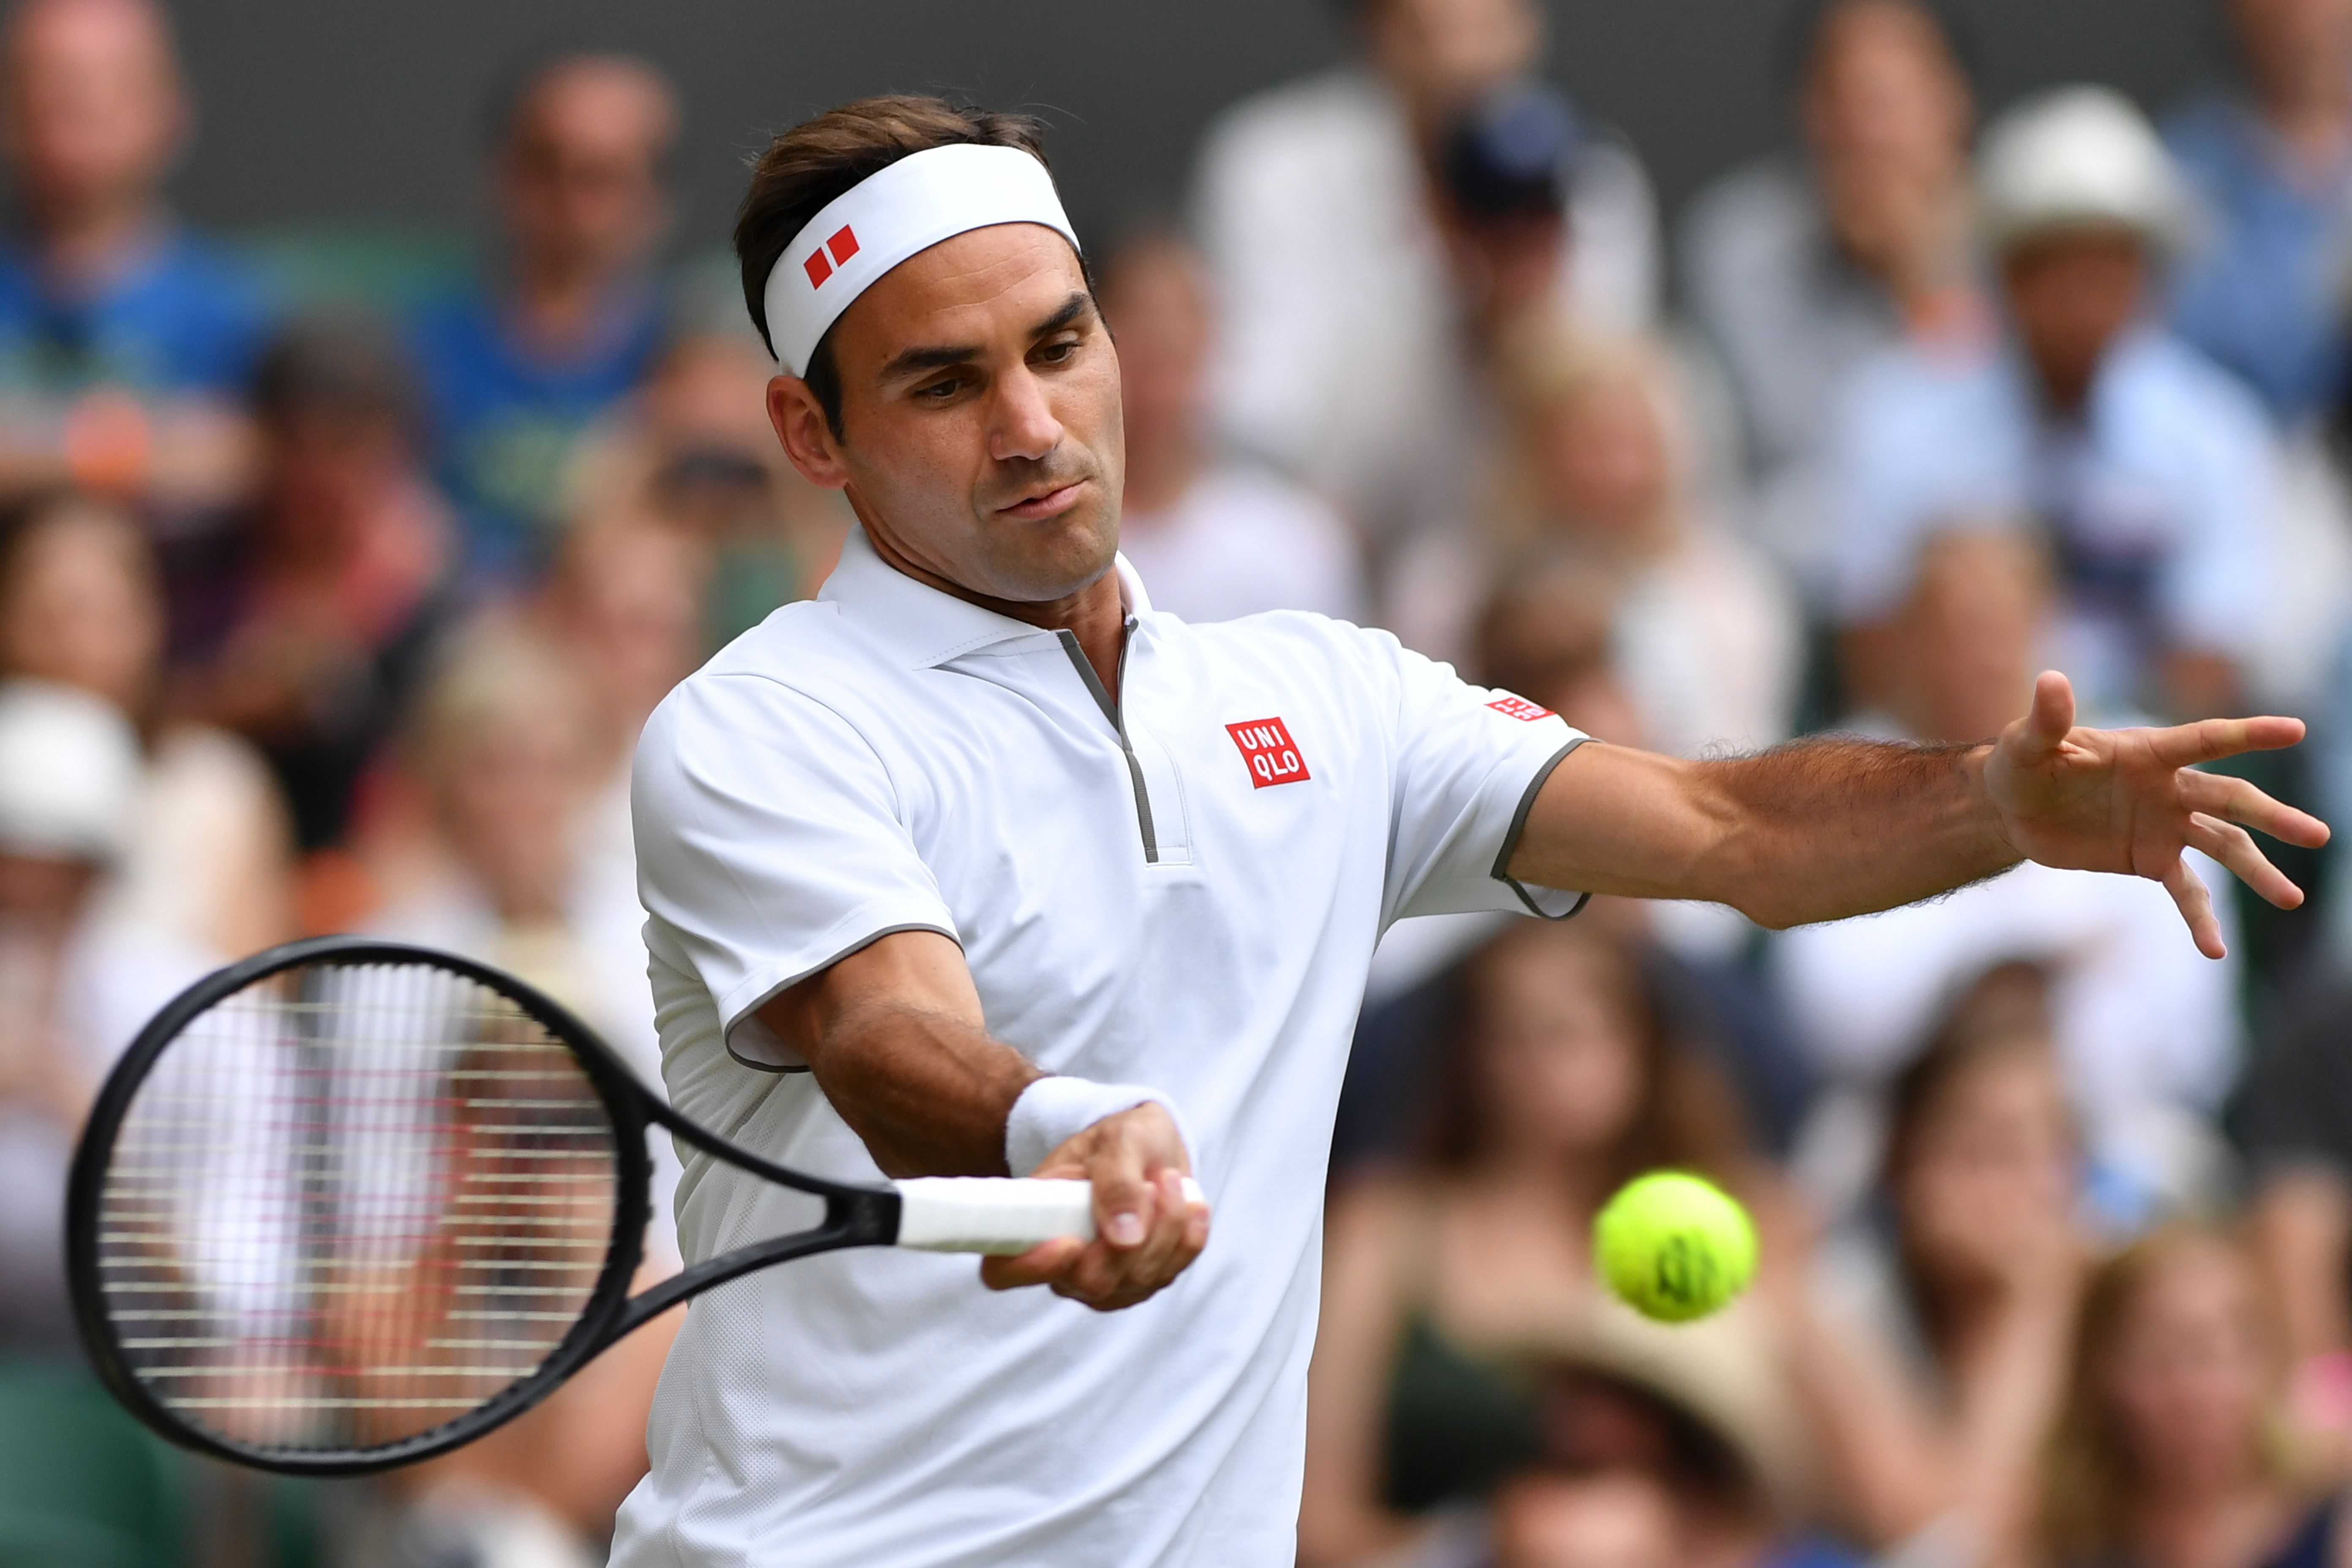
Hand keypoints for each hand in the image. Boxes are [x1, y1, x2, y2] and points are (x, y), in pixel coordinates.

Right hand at [979, 1101, 1209, 1310]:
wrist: (1147, 1146)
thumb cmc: (1117, 1138)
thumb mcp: (1117, 1138)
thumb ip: (1115, 1180)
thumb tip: (1123, 1237)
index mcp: (1031, 1223)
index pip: (1003, 1270)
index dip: (1031, 1267)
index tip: (1070, 1241)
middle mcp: (1061, 1263)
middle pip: (1092, 1282)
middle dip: (1134, 1234)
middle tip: (1154, 1181)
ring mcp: (1102, 1279)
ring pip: (1138, 1280)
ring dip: (1167, 1226)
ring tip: (1168, 1179)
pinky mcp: (1138, 1283)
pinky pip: (1169, 1275)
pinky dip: (1188, 1237)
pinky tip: (1190, 1204)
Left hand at [1981, 672, 2329, 958]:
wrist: (2011, 808)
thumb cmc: (2022, 765)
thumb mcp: (2027, 744)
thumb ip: (2046, 719)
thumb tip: (2050, 681)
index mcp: (2148, 752)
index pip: (2205, 739)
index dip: (2247, 733)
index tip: (2295, 729)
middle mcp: (2169, 788)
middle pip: (2230, 799)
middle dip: (2272, 816)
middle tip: (2317, 835)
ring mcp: (2165, 825)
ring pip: (2224, 846)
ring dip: (2258, 871)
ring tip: (2292, 899)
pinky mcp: (2150, 860)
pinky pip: (2186, 891)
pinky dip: (2201, 919)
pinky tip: (2215, 950)